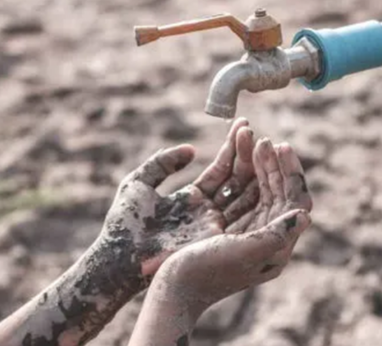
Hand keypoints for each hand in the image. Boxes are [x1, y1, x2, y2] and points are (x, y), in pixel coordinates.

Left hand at [101, 118, 258, 280]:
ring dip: (253, 168)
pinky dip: (253, 190)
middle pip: (236, 180)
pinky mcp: (216, 236)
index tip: (242, 125)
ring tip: (262, 142)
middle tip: (254, 131)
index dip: (231, 148)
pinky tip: (262, 169)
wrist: (119, 256)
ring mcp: (215, 224)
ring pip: (243, 193)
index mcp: (193, 198)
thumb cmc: (124, 222)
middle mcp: (209, 211)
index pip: (220, 170)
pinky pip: (242, 211)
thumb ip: (163, 162)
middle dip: (247, 155)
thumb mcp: (139, 182)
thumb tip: (191, 149)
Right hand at [152, 139, 312, 312]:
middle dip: (272, 164)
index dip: (291, 173)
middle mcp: (263, 238)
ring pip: (257, 188)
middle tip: (265, 139)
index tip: (281, 146)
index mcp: (275, 247)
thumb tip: (306, 215)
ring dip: (255, 162)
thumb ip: (276, 235)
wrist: (172, 292)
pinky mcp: (224, 226)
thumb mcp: (243, 253)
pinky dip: (236, 171)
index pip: (295, 202)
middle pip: (277, 192)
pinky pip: (237, 192)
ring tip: (249, 136)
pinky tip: (234, 152)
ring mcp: (244, 231)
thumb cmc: (205, 274)